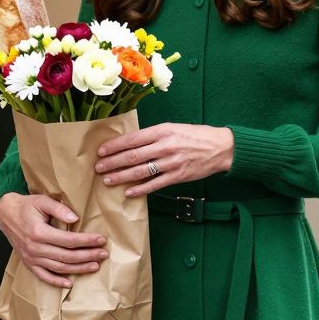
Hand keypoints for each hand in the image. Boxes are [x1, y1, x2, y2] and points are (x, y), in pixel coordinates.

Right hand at [0, 193, 107, 287]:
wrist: (6, 214)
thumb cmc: (27, 206)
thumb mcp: (42, 201)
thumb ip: (59, 209)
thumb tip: (75, 219)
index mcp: (39, 233)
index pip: (69, 240)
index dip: (87, 241)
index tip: (101, 240)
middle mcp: (35, 248)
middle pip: (67, 256)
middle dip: (88, 256)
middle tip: (104, 253)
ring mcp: (31, 258)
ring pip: (59, 268)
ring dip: (78, 269)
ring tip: (95, 265)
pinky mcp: (28, 264)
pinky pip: (43, 276)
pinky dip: (56, 282)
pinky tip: (70, 284)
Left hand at [95, 123, 233, 196]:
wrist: (220, 147)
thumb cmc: (194, 135)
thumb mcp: (173, 128)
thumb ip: (153, 135)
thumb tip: (130, 143)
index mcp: (162, 131)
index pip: (132, 139)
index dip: (115, 146)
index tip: (101, 151)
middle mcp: (165, 146)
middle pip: (132, 155)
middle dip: (113, 162)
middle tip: (98, 167)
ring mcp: (171, 162)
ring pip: (141, 171)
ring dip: (122, 176)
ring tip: (108, 180)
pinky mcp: (178, 176)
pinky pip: (155, 184)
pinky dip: (141, 189)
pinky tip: (129, 192)